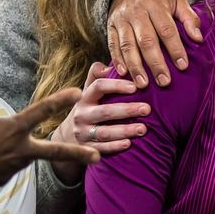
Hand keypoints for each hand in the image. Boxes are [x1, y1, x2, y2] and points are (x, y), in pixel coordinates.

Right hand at [0, 88, 96, 191]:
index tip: (77, 93)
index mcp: (12, 129)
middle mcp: (18, 150)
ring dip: (6, 152)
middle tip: (98, 156)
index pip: (40, 111)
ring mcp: (12, 168)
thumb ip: (0, 124)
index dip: (59, 100)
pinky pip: (5, 167)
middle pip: (54, 152)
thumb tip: (6, 131)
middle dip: (78, 154)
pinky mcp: (3, 180)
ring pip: (19, 156)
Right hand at [49, 63, 150, 182]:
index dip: (116, 86)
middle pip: (105, 111)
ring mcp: (83, 132)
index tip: (135, 87)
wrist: (68, 136)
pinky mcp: (86, 148)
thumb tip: (110, 65)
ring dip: (125, 130)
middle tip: (147, 109)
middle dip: (127, 110)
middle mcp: (81, 115)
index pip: (98, 86)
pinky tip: (129, 144)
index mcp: (84, 97)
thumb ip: (97, 75)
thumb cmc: (88, 107)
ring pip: (104, 132)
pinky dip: (115, 146)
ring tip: (143, 129)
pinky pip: (101, 148)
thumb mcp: (88, 90)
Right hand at [107, 0, 202, 88]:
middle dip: (155, 63)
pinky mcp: (111, 26)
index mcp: (156, 4)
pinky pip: (112, 44)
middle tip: (164, 81)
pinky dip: (117, 60)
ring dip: (135, 66)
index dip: (175, 48)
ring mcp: (121, 19)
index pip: (167, 29)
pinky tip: (123, 73)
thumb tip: (198, 39)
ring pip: (127, 45)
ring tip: (143, 84)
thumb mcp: (178, 0)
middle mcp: (136, 11)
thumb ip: (189, 18)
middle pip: (146, 40)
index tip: (183, 66)